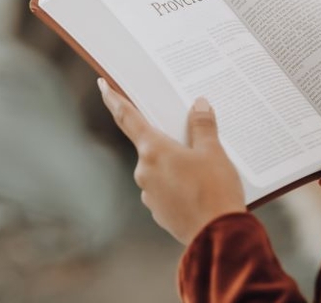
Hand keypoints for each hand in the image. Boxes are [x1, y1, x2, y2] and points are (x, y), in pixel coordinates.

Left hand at [98, 79, 245, 243]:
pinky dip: (178, 183)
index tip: (103, 85)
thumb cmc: (215, 191)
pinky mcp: (158, 210)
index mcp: (154, 150)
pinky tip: (199, 187)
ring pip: (160, 168)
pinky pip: (166, 188)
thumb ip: (203, 126)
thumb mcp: (214, 152)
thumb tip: (198, 104)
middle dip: (167, 139)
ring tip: (204, 168)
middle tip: (189, 136)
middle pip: (151, 144)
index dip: (114, 99)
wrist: (218, 235)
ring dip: (175, 164)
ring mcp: (149, 193)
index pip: (128, 117)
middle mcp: (144, 170)